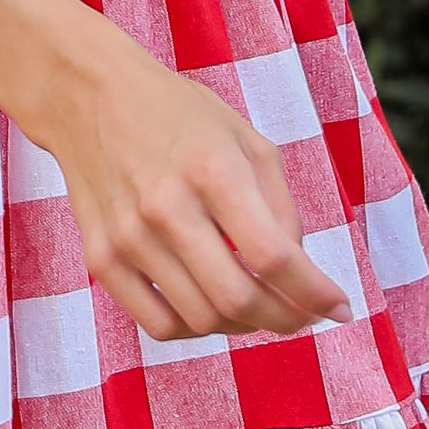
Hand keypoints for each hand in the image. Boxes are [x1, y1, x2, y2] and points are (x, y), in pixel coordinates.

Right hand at [37, 23, 351, 343]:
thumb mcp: (246, 139)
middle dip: (285, 319)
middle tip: (302, 317)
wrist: (90, 99)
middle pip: (239, 298)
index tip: (338, 307)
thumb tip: (298, 271)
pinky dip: (195, 329)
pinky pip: (157, 323)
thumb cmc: (179, 117)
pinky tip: (211, 309)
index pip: (274, 256)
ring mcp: (129, 238)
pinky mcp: (101, 258)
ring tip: (257, 307)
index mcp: (214, 170)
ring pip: (201, 319)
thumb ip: (280, 205)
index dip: (314, 292)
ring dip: (243, 325)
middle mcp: (167, 208)